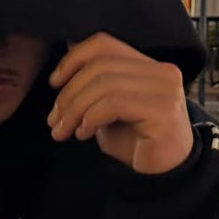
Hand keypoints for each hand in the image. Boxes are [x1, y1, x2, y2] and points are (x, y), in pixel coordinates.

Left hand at [48, 34, 193, 174]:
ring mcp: (165, 89)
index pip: (105, 43)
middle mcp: (161, 71)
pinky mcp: (163, 110)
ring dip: (75, 109)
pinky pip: (113, 103)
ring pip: (104, 85)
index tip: (54, 83)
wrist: (163, 175)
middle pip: (100, 65)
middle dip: (69, 93)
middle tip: (54, 120)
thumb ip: (93, 83)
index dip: (73, 58)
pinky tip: (84, 134)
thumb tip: (68, 49)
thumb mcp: (107, 108)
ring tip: (64, 131)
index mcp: (148, 65)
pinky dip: (90, 118)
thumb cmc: (135, 142)